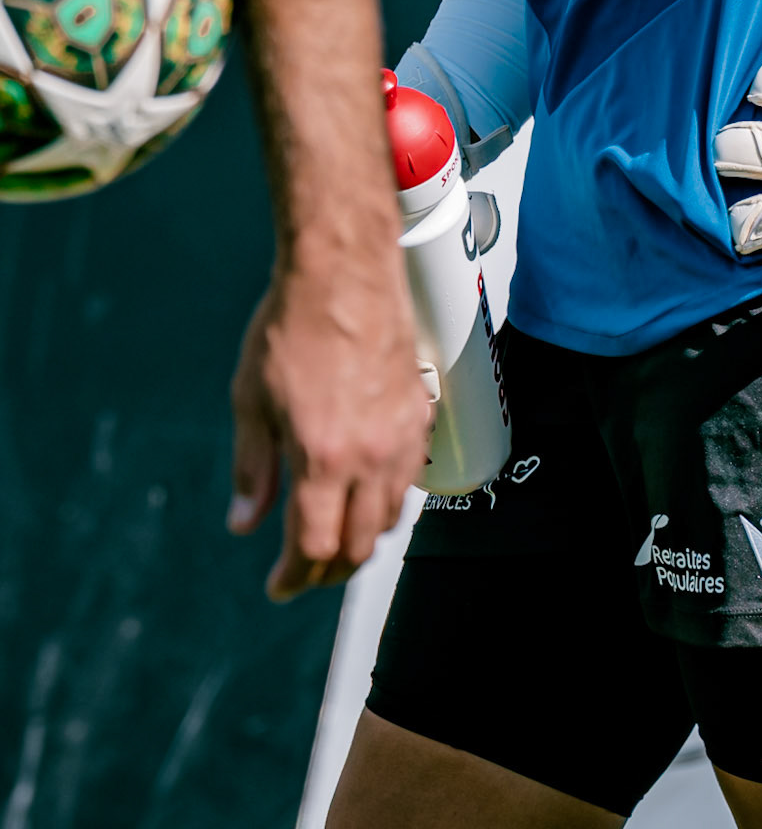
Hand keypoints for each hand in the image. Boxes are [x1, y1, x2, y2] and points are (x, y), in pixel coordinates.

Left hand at [227, 255, 429, 599]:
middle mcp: (369, 455)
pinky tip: (369, 490)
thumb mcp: (250, 400)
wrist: (344, 272)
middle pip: (358, 544)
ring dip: (362, 538)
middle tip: (304, 570)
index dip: (293, 578)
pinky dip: (390, 499)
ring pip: (391, 516)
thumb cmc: (293, 326)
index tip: (278, 584)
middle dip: (328, 569)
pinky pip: (411, 477)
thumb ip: (253, 468)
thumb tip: (245, 522)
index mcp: (322, 458)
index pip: (313, 546)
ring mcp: (402, 435)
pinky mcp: (420, 411)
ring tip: (335, 537)